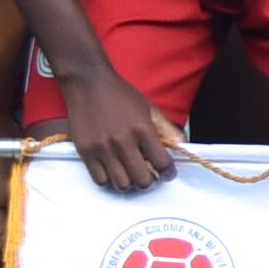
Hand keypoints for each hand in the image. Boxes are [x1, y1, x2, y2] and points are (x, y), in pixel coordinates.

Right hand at [55, 55, 181, 194]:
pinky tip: (114, 170)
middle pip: (143, 180)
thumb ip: (167, 128)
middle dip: (150, 181)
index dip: (168, 172)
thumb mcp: (149, 107)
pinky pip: (100, 180)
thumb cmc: (120, 94)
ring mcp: (103, 148)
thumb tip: (182, 145)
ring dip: (130, 183)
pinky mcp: (86, 152)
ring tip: (131, 173)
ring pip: (122, 184)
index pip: (162, 163)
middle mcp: (123, 141)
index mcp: (143, 128)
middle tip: (150, 175)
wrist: (88, 83)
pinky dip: (109, 180)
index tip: (168, 173)